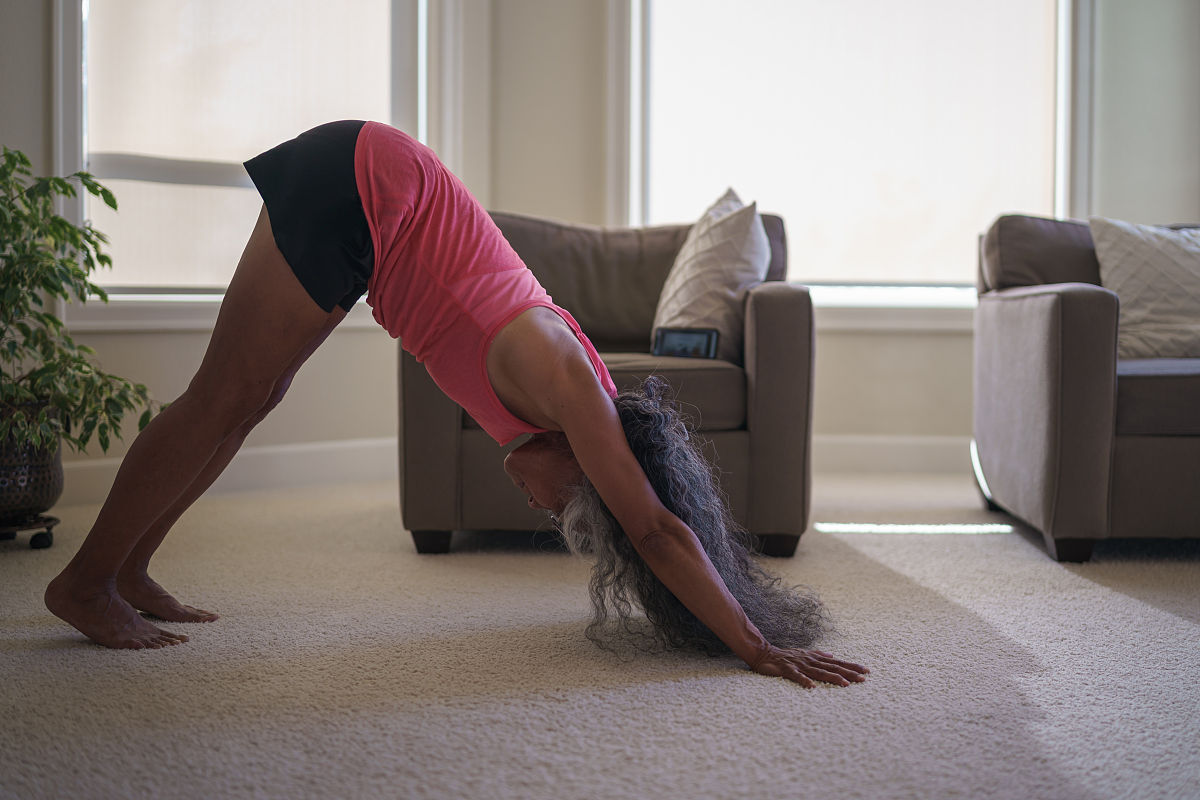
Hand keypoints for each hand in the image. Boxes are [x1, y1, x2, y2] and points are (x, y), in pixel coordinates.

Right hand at [750, 645, 869, 687]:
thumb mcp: (804, 653)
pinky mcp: (788, 670)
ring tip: (846, 684)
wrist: (763, 653)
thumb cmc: (784, 656)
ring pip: (819, 672)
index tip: (866, 671)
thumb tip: (832, 655)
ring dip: (833, 677)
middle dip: (849, 673)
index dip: (851, 666)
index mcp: (815, 658)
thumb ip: (819, 654)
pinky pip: (797, 676)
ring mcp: (799, 665)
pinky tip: (813, 687)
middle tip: (863, 679)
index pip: (837, 662)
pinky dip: (805, 681)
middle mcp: (810, 661)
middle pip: (832, 667)